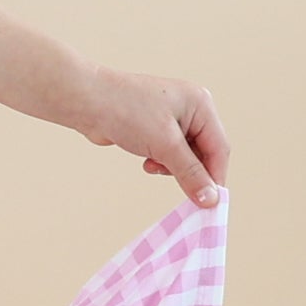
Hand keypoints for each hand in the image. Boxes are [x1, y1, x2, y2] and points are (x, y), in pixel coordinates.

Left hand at [74, 69, 228, 207]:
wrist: (85, 102)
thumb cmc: (126, 113)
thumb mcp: (165, 145)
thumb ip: (190, 173)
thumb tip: (210, 199)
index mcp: (200, 104)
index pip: (219, 148)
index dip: (215, 176)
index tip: (210, 203)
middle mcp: (190, 109)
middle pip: (203, 153)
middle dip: (189, 171)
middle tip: (183, 192)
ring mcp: (171, 118)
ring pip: (184, 155)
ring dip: (171, 167)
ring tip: (153, 165)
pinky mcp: (153, 128)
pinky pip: (167, 153)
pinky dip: (160, 162)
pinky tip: (146, 162)